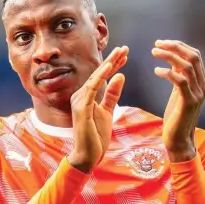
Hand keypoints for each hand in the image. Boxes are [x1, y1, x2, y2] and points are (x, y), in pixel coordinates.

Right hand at [68, 46, 128, 171]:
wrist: (87, 156)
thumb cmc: (96, 136)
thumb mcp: (108, 111)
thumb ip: (113, 95)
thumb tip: (120, 76)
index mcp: (86, 96)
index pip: (102, 77)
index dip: (113, 65)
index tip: (125, 54)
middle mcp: (80, 95)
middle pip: (99, 73)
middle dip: (112, 60)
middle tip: (125, 48)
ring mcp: (79, 100)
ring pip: (96, 77)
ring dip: (109, 64)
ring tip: (120, 53)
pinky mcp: (81, 107)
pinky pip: (93, 88)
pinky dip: (101, 76)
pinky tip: (110, 67)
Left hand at [152, 40, 204, 161]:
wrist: (179, 139)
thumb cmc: (176, 116)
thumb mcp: (178, 92)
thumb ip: (179, 76)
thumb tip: (173, 59)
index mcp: (202, 81)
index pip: (195, 55)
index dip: (178, 46)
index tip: (161, 43)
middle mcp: (203, 85)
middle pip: (193, 57)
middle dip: (174, 47)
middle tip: (156, 45)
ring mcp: (198, 94)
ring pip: (187, 66)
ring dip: (169, 56)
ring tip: (154, 53)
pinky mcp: (189, 102)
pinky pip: (180, 81)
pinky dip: (168, 73)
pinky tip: (156, 71)